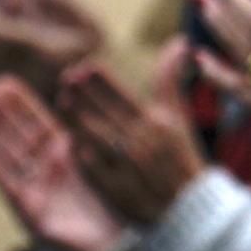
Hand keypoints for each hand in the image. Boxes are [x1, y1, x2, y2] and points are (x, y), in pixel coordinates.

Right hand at [0, 75, 125, 250]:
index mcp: (64, 155)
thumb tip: (95, 104)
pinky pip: (9, 183)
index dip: (20, 102)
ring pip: (7, 154)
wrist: (108, 247)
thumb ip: (95, 137)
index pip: (38, 121)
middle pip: (17, 134)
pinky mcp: (29, 210)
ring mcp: (34, 187)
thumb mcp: (102, 165)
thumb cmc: (108, 206)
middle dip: (0, 111)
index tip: (3, 80)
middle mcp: (44, 169)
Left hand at [58, 42, 205, 225]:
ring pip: (92, 134)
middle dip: (83, 93)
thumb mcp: (179, 117)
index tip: (85, 66)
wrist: (187, 207)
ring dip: (76, 116)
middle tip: (66, 77)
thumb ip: (171, 80)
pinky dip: (79, 147)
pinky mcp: (112, 185)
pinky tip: (68, 135)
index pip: (122, 94)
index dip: (101, 80)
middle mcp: (138, 141)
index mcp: (155, 122)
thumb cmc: (181, 157)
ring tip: (63, 99)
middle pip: (103, 111)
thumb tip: (178, 43)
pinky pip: (90, 162)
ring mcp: (124, 164)